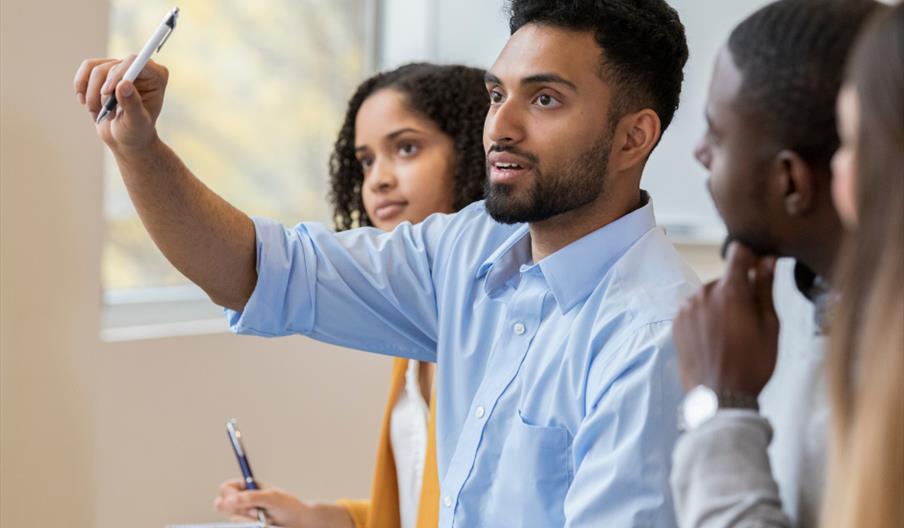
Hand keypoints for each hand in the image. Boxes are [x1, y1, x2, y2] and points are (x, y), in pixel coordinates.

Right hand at [73, 55, 168, 151]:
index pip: (133, 62)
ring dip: (92, 96)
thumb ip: (132, 104)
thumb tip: (124, 84)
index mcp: (156, 76)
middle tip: (109, 115)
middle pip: (111, 67)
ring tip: (100, 113)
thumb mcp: (136, 122)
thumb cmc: (136, 132)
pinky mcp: (106, 71)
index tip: (107, 93)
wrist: (125, 139)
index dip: (117, 75)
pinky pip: (87, 68)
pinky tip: (84, 101)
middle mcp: (141, 68)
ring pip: (95, 70)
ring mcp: (122, 68)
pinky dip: (81, 86)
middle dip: (104, 94)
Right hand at [213, 479, 355, 527]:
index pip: (226, 488)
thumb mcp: (272, 497)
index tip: (235, 500)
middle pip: (222, 504)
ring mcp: (244, 516)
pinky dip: (252, 526)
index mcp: (247, 487)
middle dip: (238, 509)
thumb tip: (229, 500)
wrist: (299, 524)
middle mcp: (242, 501)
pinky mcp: (247, 527)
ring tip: (266, 518)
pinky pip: (240, 527)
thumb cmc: (289, 506)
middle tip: (255, 511)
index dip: (227, 494)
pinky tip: (264, 524)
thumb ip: (251, 497)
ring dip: (250, 520)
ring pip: (234, 519)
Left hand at [673, 241, 779, 394]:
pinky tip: (715, 338)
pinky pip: (695, 309)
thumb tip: (767, 260)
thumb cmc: (752, 364)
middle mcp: (704, 294)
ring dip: (720, 304)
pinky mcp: (676, 322)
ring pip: (709, 294)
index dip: (751, 257)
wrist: (719, 397)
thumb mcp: (770, 326)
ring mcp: (686, 308)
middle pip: (725, 278)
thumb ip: (765, 288)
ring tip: (731, 334)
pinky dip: (705, 316)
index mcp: (730, 291)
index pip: (738, 253)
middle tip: (749, 319)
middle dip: (738, 290)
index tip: (759, 268)